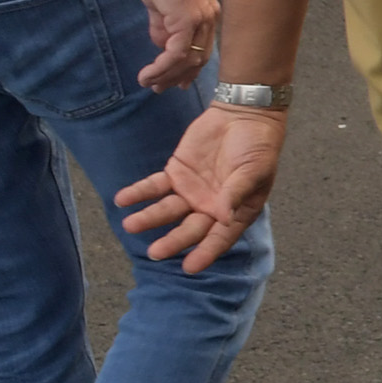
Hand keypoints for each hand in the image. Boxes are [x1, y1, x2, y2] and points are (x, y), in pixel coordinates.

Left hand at [116, 101, 282, 270]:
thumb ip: (236, 194)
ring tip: (130, 225)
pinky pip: (154, 187)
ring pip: (167, 210)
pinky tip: (122, 200)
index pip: (220, 237)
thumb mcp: (254, 171)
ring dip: (149, 218)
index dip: (206, 253)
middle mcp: (211, 207)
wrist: (243, 114)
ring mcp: (191, 191)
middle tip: (155, 252)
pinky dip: (138, 193)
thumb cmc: (259, 146)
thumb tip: (224, 218)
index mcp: (236, 212)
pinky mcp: (176, 173)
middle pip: (189, 228)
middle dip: (173, 241)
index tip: (190, 267)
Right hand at [134, 0, 219, 89]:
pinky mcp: (187, 19)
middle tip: (159, 88)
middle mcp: (210, 19)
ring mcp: (201, 20)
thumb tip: (160, 46)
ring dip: (166, 75)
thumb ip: (162, 27)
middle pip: (198, 60)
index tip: (176, 82)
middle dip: (177, 77)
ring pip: (187, 60)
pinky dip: (162, 66)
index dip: (189, 69)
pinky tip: (148, 73)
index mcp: (207, 15)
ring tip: (148, 83)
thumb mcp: (161, 7)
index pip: (203, 50)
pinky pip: (176, 52)